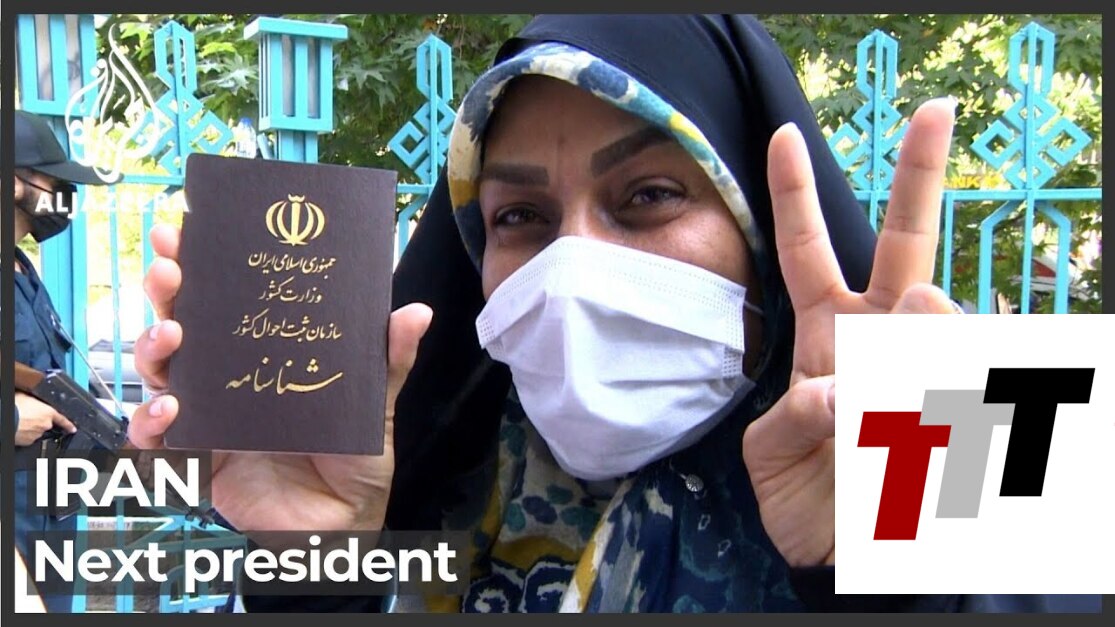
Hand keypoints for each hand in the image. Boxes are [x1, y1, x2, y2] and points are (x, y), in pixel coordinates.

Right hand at [15, 392, 75, 446]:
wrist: (6, 419)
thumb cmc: (16, 407)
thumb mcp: (27, 397)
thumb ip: (36, 400)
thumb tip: (34, 399)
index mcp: (49, 413)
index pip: (63, 420)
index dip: (69, 425)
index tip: (72, 429)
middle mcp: (46, 425)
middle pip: (46, 425)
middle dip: (39, 422)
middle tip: (28, 416)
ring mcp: (37, 434)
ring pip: (37, 431)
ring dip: (31, 428)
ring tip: (21, 422)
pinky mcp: (28, 442)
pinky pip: (29, 438)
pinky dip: (25, 434)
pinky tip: (18, 429)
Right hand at [129, 224, 432, 532]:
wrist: (347, 523)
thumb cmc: (356, 457)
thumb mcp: (375, 402)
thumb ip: (388, 358)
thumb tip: (417, 310)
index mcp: (265, 354)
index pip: (226, 301)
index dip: (201, 265)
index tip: (185, 229)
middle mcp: (229, 378)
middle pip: (182, 324)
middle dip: (168, 291)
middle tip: (167, 268)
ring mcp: (209, 415)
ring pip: (161, 373)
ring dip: (154, 348)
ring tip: (172, 332)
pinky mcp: (199, 459)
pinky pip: (157, 441)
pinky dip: (150, 424)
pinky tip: (169, 410)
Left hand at [742, 99, 957, 566]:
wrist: (844, 555)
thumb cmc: (802, 496)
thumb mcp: (771, 452)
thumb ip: (794, 417)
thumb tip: (840, 389)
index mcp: (826, 335)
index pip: (806, 250)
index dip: (795, 194)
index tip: (782, 136)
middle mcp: (878, 336)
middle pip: (899, 242)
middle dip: (915, 176)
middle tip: (935, 112)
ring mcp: (925, 363)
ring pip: (932, 313)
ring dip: (902, 359)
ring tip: (877, 422)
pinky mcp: (964, 400)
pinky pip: (960, 376)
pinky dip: (931, 407)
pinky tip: (924, 431)